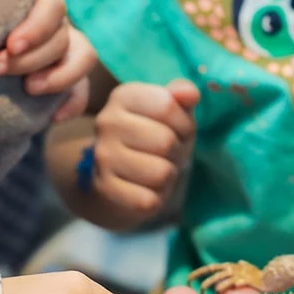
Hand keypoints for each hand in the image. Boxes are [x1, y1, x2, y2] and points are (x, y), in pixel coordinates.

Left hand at [0, 0, 95, 121]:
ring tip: (29, 90)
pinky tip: (53, 117)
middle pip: (61, 37)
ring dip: (57, 78)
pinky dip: (72, 103)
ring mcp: (62, 45)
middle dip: (30, 59)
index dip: (36, 28)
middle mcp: (52, 19)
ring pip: (81, 58)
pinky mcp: (62, 73)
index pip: (51, 6)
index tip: (11, 46)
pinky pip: (81, 88)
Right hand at [91, 81, 200, 218]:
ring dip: (167, 176)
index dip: (184, 124)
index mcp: (123, 96)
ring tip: (155, 170)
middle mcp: (106, 122)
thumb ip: (183, 96)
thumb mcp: (172, 114)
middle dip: (177, 152)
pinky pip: (149, 200)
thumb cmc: (154, 138)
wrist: (120, 178)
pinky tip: (144, 189)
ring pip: (160, 173)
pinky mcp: (105, 189)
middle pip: (165, 141)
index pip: (168, 106)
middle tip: (166, 154)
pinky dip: (155, 198)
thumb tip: (190, 93)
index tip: (176, 129)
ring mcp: (103, 157)